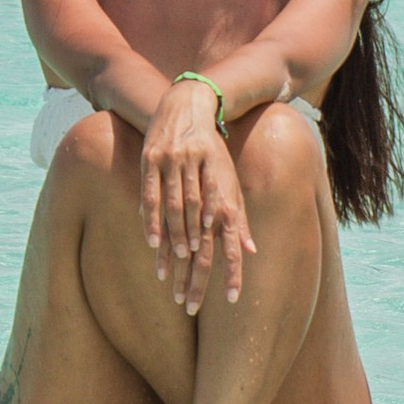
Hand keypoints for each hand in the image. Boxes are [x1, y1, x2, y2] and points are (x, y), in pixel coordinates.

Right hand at [140, 84, 254, 311]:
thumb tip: (251, 252)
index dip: (231, 268)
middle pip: (202, 231)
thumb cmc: (211, 150)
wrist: (189, 102)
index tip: (230, 300)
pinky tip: (153, 243)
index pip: (230, 236)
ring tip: (174, 275)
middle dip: (198, 269)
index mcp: (223, 185)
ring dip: (177, 244)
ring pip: (178, 213)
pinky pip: (152, 195)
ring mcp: (177, 166)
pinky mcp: (153, 159)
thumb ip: (237, 218)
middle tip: (193, 300)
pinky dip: (153, 220)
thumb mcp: (228, 181)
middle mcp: (202, 177)